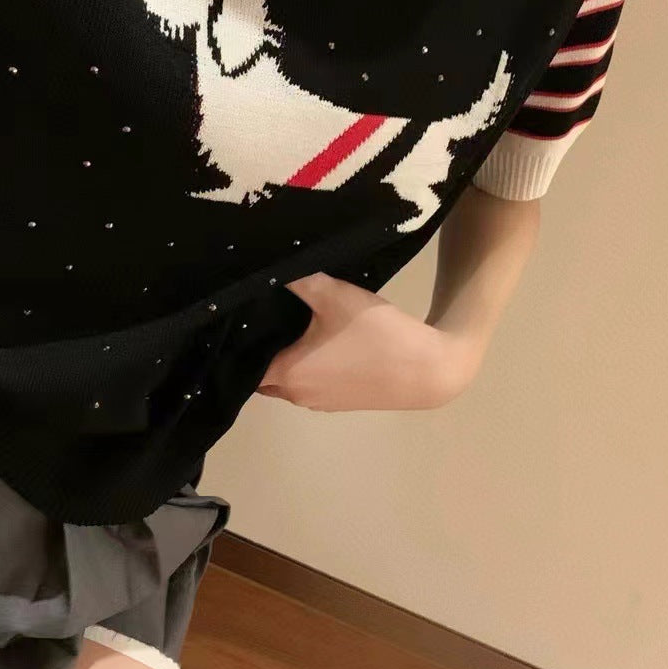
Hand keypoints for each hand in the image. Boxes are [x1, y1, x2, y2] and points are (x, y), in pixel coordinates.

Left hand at [255, 272, 479, 411]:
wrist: (429, 369)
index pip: (244, 363)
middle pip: (263, 374)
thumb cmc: (376, 334)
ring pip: (288, 381)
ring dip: (286, 360)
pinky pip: (310, 385)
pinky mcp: (341, 404)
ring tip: (289, 326)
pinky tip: (320, 342)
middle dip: (260, 350)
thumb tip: (268, 264)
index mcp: (287, 374)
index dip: (238, 342)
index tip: (239, 317)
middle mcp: (297, 396)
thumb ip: (299, 278)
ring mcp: (320, 404)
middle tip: (263, 317)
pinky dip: (308, 368)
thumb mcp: (335, 295)